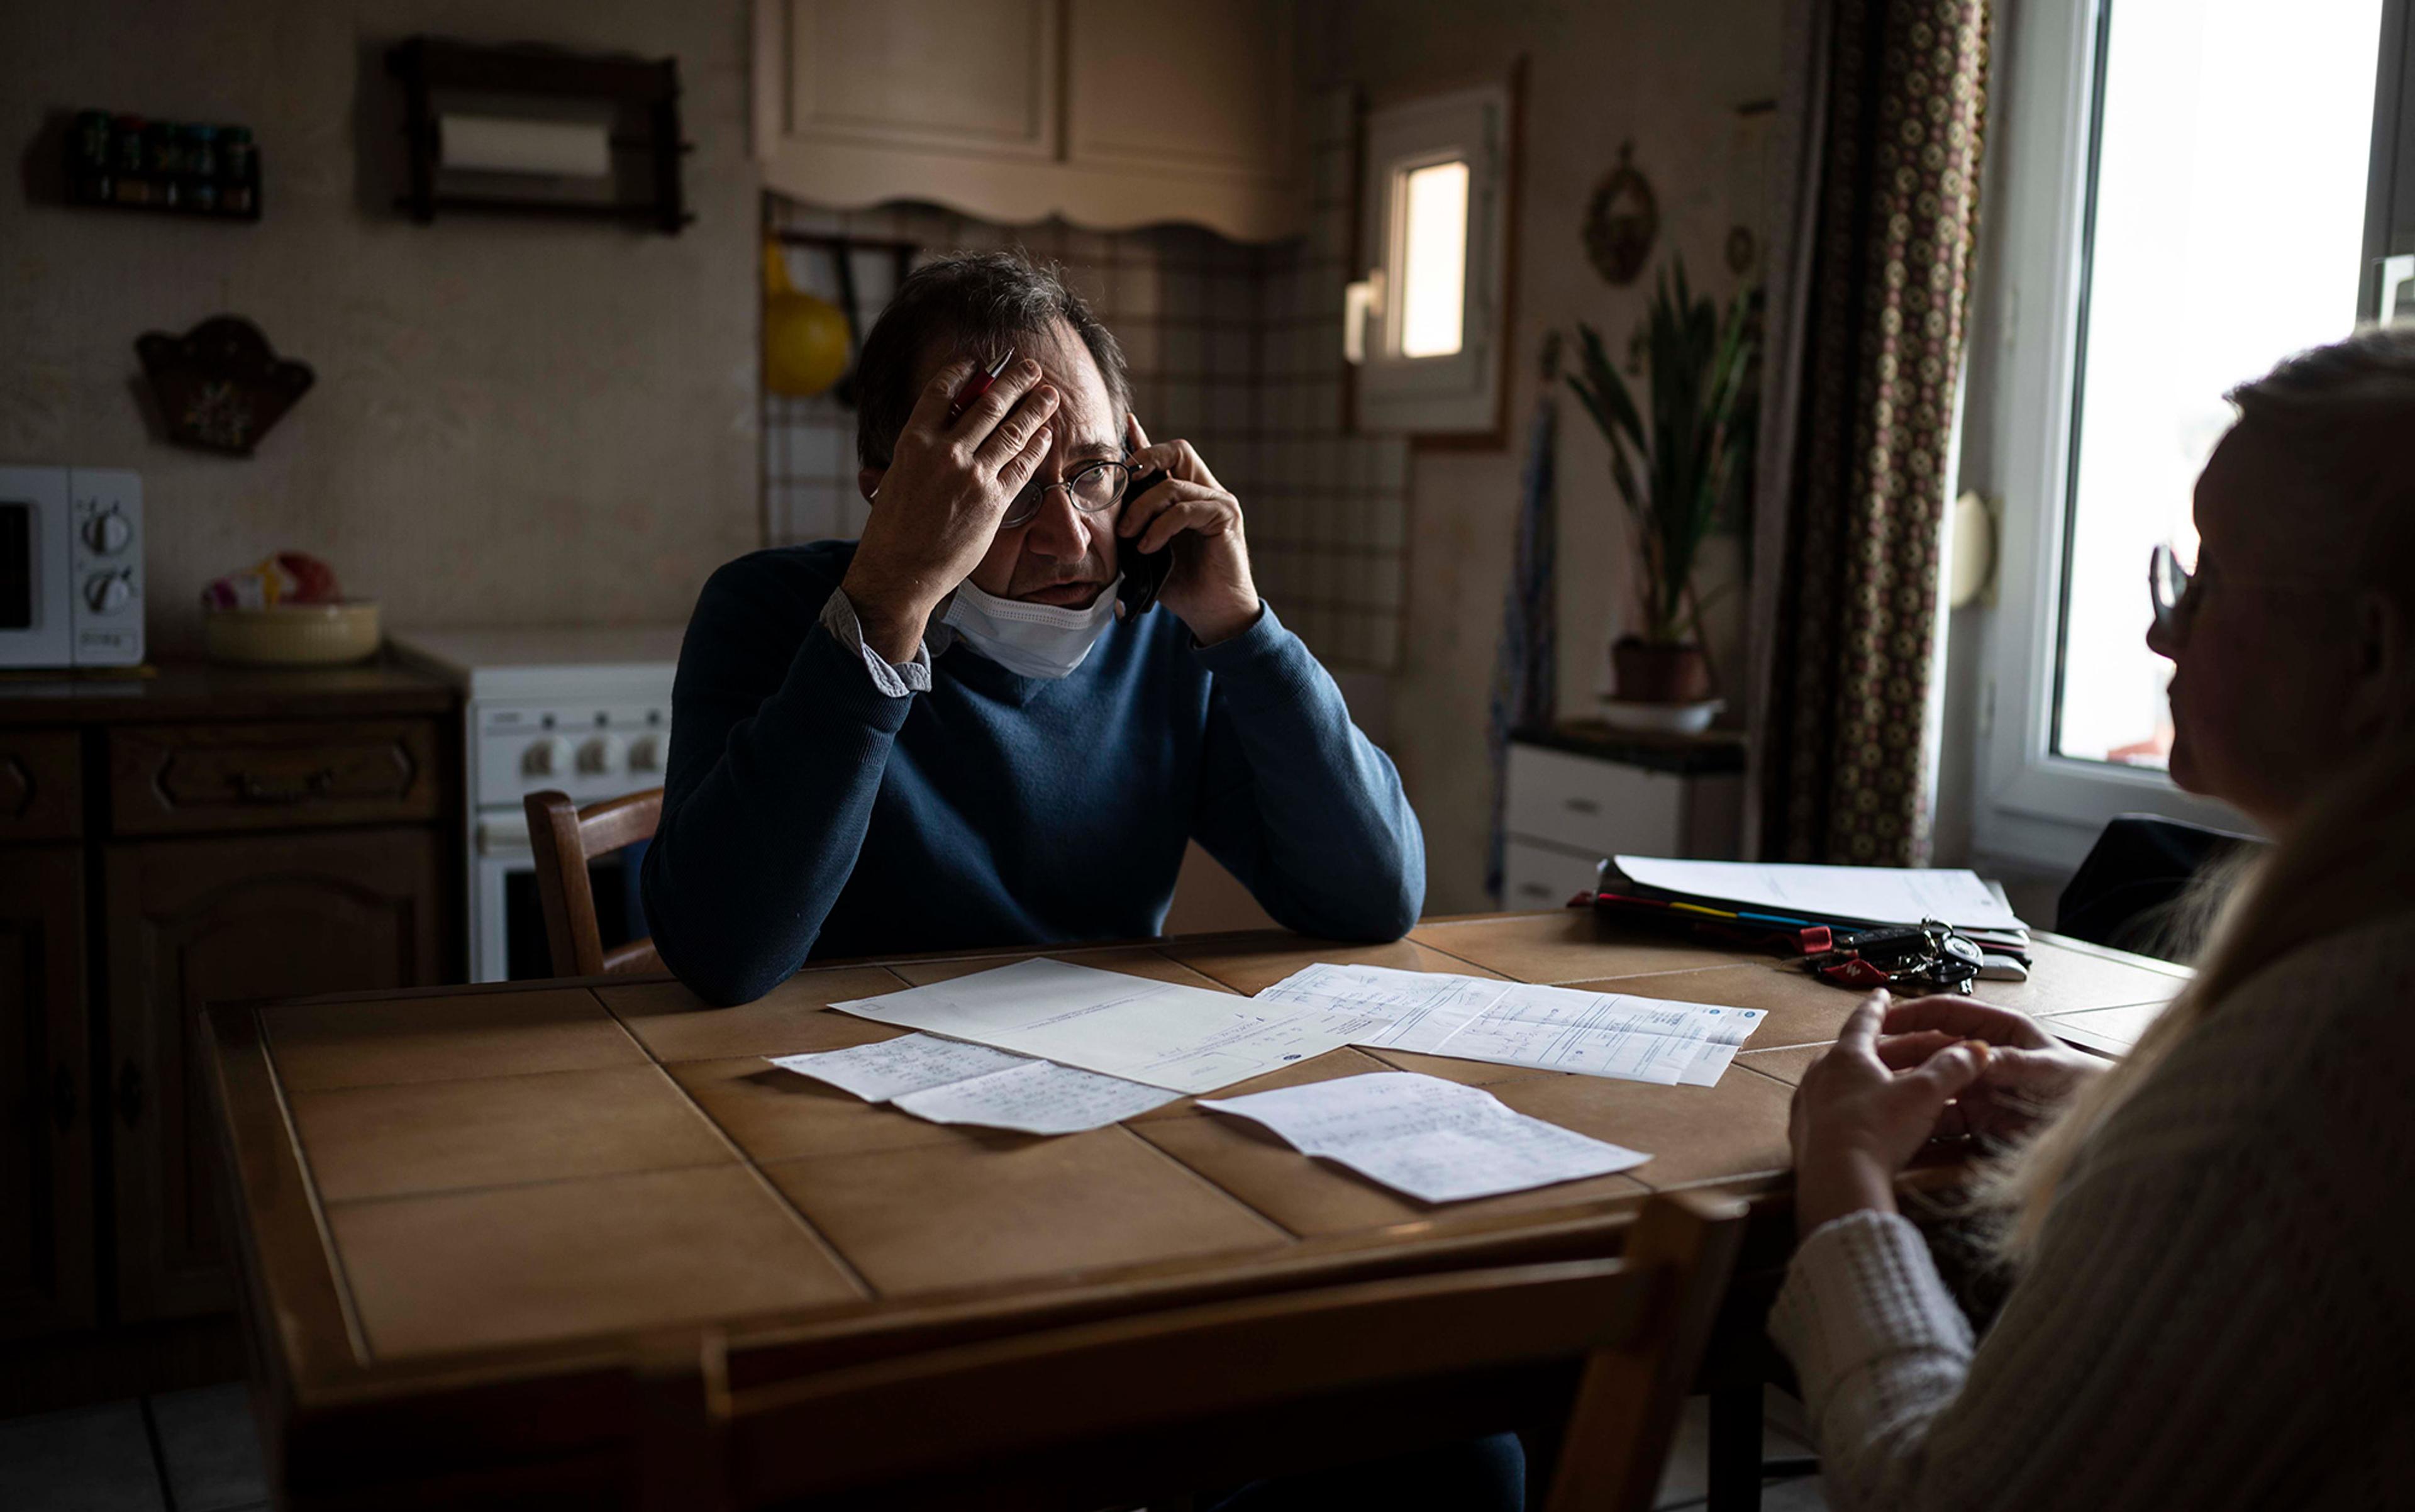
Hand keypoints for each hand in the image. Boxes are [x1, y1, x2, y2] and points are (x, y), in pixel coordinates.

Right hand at [842, 356, 1059, 659]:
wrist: (900, 571)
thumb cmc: (892, 528)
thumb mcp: (895, 476)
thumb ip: (917, 450)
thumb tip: (934, 427)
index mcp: (914, 441)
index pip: (942, 391)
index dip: (964, 371)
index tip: (980, 363)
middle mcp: (944, 452)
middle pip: (988, 404)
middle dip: (1014, 381)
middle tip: (1031, 368)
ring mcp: (972, 476)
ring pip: (1012, 431)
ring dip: (1034, 408)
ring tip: (1049, 395)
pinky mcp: (993, 501)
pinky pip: (1021, 466)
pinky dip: (1036, 447)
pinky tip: (1046, 434)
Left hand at [1120, 415, 1259, 643]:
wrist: (1212, 612)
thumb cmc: (1179, 584)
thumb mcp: (1145, 551)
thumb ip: (1131, 527)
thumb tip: (1098, 516)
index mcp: (1186, 494)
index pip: (1164, 456)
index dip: (1143, 439)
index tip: (1124, 422)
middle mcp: (1205, 490)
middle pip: (1176, 449)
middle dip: (1144, 458)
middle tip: (1122, 483)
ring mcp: (1218, 500)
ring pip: (1172, 484)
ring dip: (1142, 509)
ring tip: (1129, 536)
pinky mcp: (1226, 515)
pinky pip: (1185, 508)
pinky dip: (1160, 527)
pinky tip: (1148, 546)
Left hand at [1789, 992, 1989, 1237]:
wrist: (1840, 1181)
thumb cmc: (1879, 1131)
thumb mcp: (1924, 1095)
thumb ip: (1951, 1069)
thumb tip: (1976, 1049)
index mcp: (1846, 1056)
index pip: (1864, 1020)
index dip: (1878, 1006)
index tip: (1882, 994)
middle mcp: (1820, 1074)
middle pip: (1857, 1053)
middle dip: (1886, 1048)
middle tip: (1910, 1045)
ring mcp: (1809, 1104)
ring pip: (1844, 1081)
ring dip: (1871, 1078)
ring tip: (1894, 1081)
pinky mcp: (1806, 1134)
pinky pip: (1834, 1109)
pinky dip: (1856, 1106)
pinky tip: (1871, 1118)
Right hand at [1875, 995, 2102, 1145]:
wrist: (2103, 1130)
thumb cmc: (2083, 1087)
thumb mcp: (2051, 1070)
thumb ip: (2015, 1063)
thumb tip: (1979, 1057)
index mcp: (1998, 1030)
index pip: (1947, 1012)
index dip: (1913, 1014)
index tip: (1882, 1021)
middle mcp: (1981, 1057)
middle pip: (1929, 1049)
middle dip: (1898, 1054)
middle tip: (1867, 1063)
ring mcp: (1976, 1089)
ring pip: (1929, 1083)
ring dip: (1904, 1087)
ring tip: (1875, 1094)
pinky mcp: (1976, 1120)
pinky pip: (1940, 1117)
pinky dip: (1921, 1119)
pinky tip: (1900, 1124)